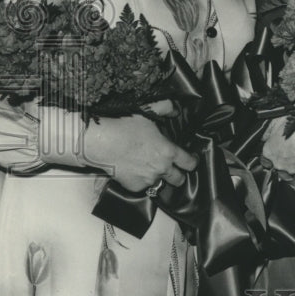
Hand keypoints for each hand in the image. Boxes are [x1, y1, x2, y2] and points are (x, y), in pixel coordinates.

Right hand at [83, 114, 197, 194]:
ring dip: (159, 178)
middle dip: (178, 174)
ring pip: (161, 184)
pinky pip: (144, 187)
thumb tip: (176, 110)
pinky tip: (136, 170)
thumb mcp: (149, 110)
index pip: (190, 164)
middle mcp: (161, 168)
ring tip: (151, 168)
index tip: (191, 159)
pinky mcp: (135, 187)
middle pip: (179, 180)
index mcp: (168, 152)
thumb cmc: (124, 126)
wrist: (101, 142)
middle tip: (173, 167)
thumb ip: (167, 108)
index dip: (192, 161)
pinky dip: (142, 181)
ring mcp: (148, 180)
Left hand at [262, 110, 294, 177]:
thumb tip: (265, 136)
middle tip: (287, 174)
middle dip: (284, 173)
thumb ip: (268, 132)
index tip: (271, 163)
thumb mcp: (276, 122)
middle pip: (280, 172)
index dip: (269, 161)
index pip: (265, 161)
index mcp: (270, 152)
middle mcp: (281, 164)